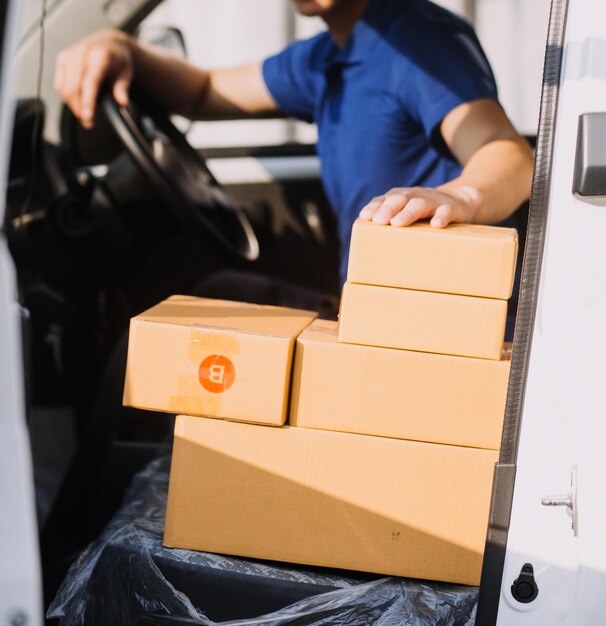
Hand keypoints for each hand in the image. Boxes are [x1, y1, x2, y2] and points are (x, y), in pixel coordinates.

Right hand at [54, 29, 133, 128]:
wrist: (107, 43)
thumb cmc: (117, 60)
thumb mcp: (126, 74)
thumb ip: (123, 89)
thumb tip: (122, 103)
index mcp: (99, 57)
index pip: (90, 82)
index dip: (87, 102)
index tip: (88, 118)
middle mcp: (82, 54)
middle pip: (74, 88)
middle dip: (79, 109)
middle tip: (88, 123)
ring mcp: (70, 56)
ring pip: (64, 88)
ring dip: (73, 105)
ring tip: (84, 114)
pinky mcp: (62, 59)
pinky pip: (60, 84)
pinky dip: (67, 97)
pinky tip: (77, 102)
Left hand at [358, 185, 479, 227]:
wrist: (459, 201)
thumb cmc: (424, 215)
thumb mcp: (406, 215)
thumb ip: (390, 224)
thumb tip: (369, 247)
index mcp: (400, 198)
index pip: (384, 200)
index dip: (374, 207)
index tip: (365, 217)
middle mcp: (414, 196)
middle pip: (399, 199)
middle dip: (387, 209)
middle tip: (379, 221)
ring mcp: (433, 200)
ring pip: (419, 203)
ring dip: (408, 213)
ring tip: (397, 223)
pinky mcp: (451, 207)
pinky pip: (446, 211)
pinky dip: (441, 216)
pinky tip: (436, 225)